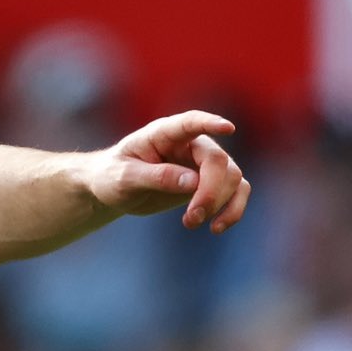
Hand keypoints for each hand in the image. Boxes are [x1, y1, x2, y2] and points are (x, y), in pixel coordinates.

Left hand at [86, 110, 251, 232]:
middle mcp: (190, 143)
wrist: (116, 188)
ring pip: (232, 176)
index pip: (191, 122)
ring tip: (191, 223)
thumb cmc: (114, 175)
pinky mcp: (211, 181)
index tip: (228, 128)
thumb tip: (194, 182)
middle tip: (191, 219)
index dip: (210, 124)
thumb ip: (157, 176)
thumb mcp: (125, 178)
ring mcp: (203, 161)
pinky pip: (237, 190)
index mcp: (164, 133)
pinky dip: (233, 209)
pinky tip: (218, 227)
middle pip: (217, 160)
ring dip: (219, 204)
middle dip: (210, 192)